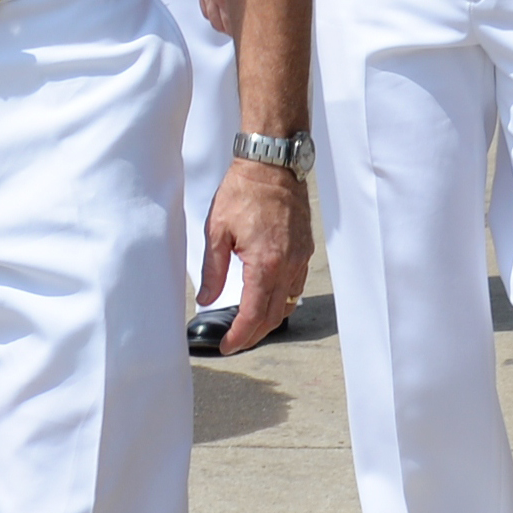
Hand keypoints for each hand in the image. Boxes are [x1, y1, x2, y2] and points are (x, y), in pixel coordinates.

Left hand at [198, 157, 311, 353]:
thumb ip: (213, 271)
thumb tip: (207, 300)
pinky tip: (267, 298)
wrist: (272, 166)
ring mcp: (300, 258)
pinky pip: (296, 285)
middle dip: (254, 334)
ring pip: (288, 303)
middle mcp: (288, 265)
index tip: (228, 346)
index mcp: (265, 264)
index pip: (253, 314)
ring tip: (249, 324)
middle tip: (235, 342)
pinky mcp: (305, 249)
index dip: (240, 336)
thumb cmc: (243, 193)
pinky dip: (282, 299)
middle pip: (273, 316)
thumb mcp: (216, 231)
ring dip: (269, 319)